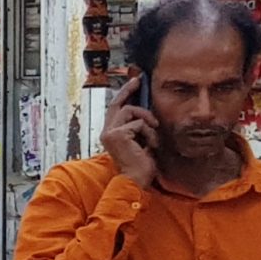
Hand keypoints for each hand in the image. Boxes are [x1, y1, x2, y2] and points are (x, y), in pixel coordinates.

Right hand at [104, 74, 159, 188]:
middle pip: (118, 103)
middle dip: (129, 89)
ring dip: (147, 121)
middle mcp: (106, 132)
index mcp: (111, 133)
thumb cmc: (141, 164)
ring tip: (153, 136)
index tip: (134, 83)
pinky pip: (139, 123)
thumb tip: (147, 111)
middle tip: (139, 79)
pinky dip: (149, 133)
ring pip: (131, 111)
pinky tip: (150, 145)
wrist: (136, 179)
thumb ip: (140, 127)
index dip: (124, 94)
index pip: (115, 109)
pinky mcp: (118, 134)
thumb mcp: (141, 140)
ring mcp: (110, 133)